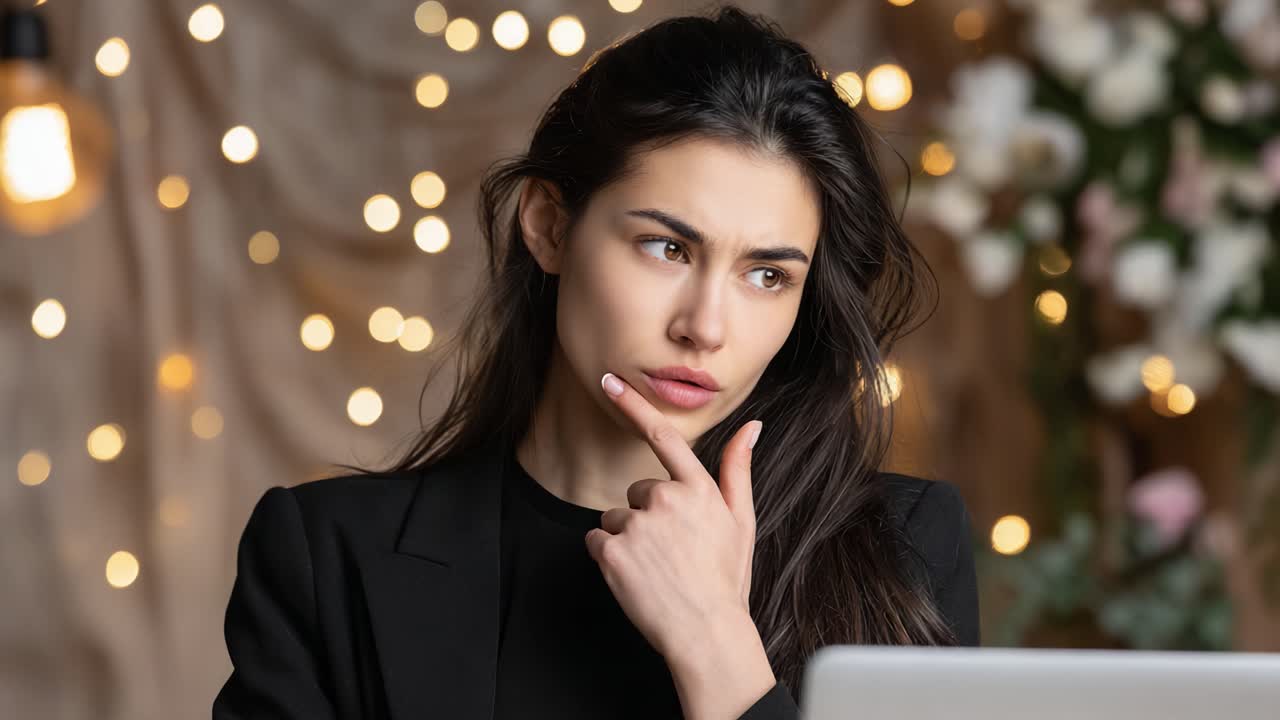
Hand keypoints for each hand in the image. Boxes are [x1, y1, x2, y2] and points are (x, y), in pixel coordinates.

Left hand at [585, 371, 762, 664]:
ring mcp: (636, 525)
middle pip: (636, 492)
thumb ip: (738, 469)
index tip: (609, 381)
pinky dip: (609, 558)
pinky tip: (636, 576)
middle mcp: (665, 499)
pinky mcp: (611, 551)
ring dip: (628, 539)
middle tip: (671, 551)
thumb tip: (753, 426)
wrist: (705, 632)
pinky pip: (597, 541)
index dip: (633, 405)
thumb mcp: (741, 521)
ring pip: (616, 518)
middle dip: (646, 516)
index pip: (662, 436)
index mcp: (697, 489)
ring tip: (656, 567)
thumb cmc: (725, 578)